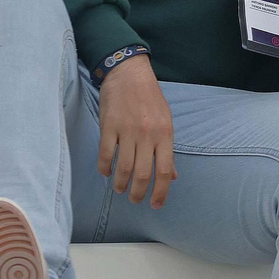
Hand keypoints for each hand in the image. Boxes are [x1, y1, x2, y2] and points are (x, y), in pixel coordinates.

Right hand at [96, 56, 176, 208]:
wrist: (130, 74)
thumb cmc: (150, 99)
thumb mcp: (166, 121)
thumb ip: (167, 149)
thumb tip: (172, 176)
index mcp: (165, 134)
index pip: (165, 170)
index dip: (161, 191)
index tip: (155, 205)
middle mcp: (147, 134)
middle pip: (144, 173)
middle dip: (139, 193)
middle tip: (135, 200)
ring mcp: (127, 130)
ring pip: (124, 167)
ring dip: (121, 183)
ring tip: (120, 189)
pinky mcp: (108, 127)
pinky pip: (106, 154)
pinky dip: (105, 168)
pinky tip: (106, 173)